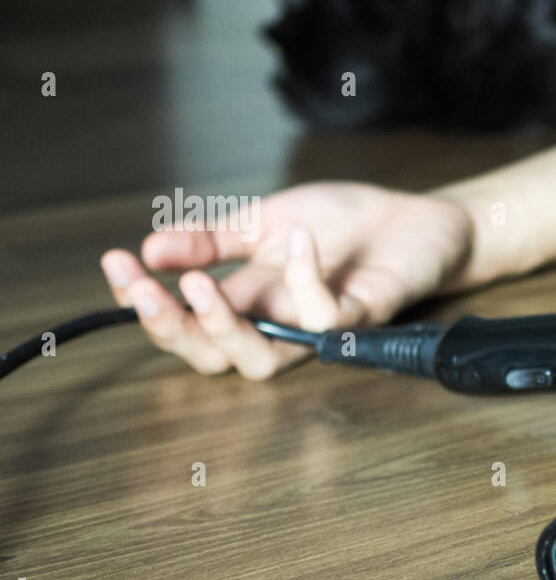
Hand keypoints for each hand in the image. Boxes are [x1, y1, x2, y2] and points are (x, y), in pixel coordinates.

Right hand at [100, 182, 473, 378]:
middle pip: (212, 359)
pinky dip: (303, 279)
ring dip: (223, 328)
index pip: (186, 323)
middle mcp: (277, 325)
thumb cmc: (345, 225)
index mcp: (248, 302)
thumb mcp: (264, 220)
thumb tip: (149, 248)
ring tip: (198, 285)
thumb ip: (211, 239)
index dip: (146, 305)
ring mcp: (318, 329)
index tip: (115, 265)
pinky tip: (294, 239)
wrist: (415, 218)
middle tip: (143, 289)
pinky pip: (324, 319)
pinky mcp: (361, 319)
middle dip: (170, 328)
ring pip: (261, 361)